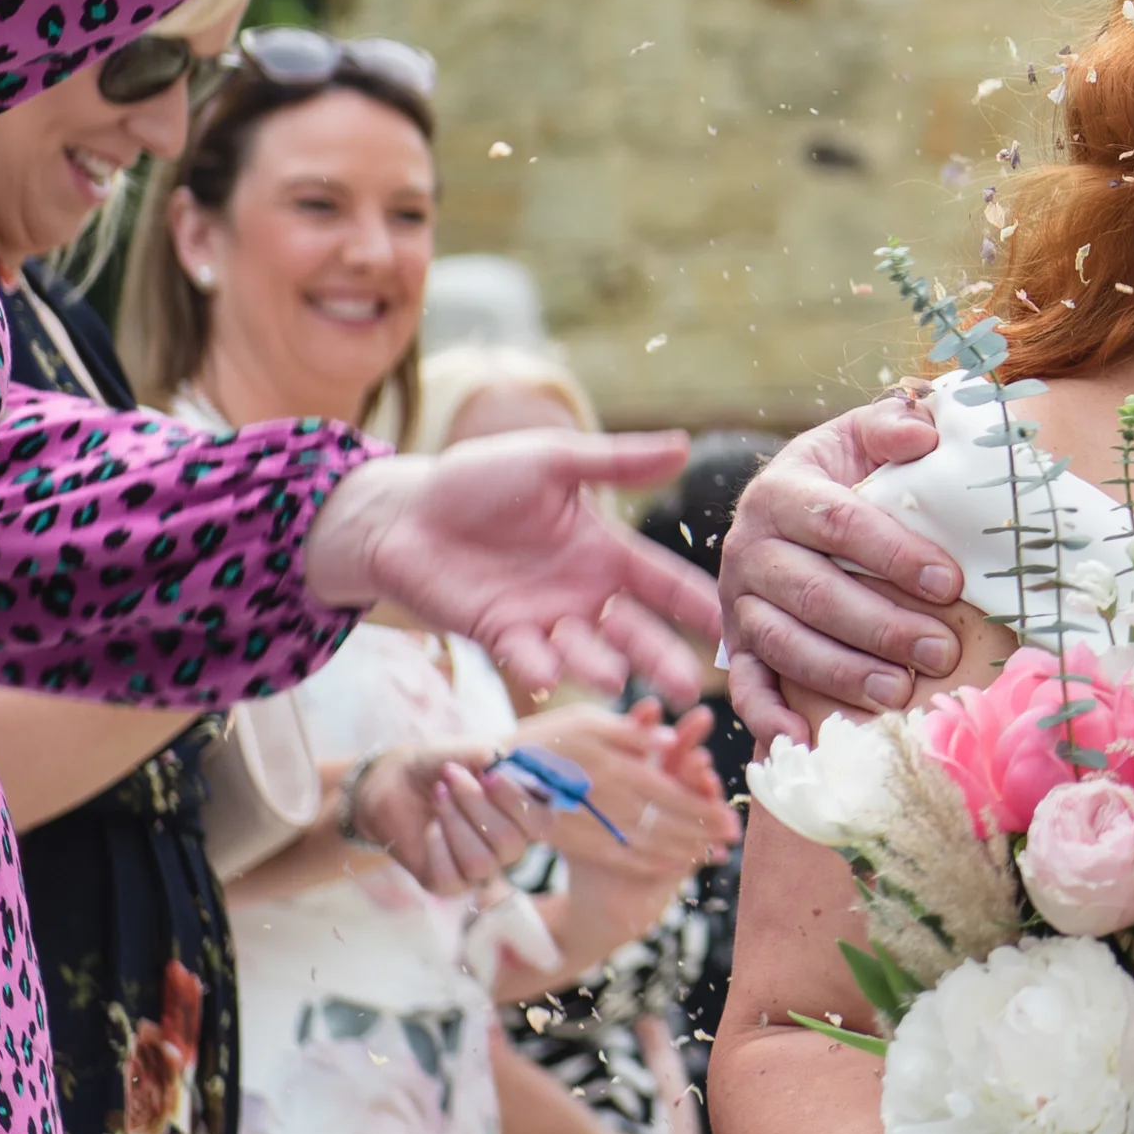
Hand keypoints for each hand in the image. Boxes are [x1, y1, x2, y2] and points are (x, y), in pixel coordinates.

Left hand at [305, 432, 716, 703]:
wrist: (403, 512)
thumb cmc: (479, 480)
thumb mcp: (553, 460)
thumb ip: (615, 461)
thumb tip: (683, 445)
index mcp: (604, 551)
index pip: (663, 582)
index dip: (695, 603)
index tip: (730, 625)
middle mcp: (582, 593)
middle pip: (634, 631)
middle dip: (661, 658)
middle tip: (687, 687)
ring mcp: (542, 618)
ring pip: (584, 652)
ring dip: (600, 667)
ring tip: (615, 678)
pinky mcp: (498, 635)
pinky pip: (527, 657)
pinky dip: (539, 667)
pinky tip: (549, 674)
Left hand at [350, 741, 552, 893]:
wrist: (393, 784)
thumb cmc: (437, 766)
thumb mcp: (459, 750)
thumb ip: (483, 753)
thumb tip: (498, 762)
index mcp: (524, 813)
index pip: (542, 822)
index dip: (518, 802)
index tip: (489, 776)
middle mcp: (510, 845)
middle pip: (509, 842)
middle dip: (475, 805)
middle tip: (449, 777)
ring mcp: (482, 867)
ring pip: (482, 863)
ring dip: (455, 823)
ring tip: (438, 797)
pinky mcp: (449, 883)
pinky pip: (451, 878)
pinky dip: (437, 848)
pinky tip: (430, 828)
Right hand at [518, 697, 739, 862]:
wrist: (493, 774)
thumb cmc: (546, 739)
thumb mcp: (586, 722)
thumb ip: (630, 733)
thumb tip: (671, 739)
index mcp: (610, 768)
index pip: (667, 793)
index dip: (700, 807)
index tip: (729, 815)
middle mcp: (603, 802)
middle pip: (662, 823)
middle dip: (700, 832)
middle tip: (731, 836)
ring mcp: (588, 826)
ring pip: (644, 844)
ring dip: (682, 850)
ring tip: (710, 852)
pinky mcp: (575, 844)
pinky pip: (618, 857)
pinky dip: (649, 863)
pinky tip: (672, 864)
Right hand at [720, 395, 963, 746]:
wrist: (786, 508)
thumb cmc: (842, 476)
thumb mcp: (860, 438)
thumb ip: (892, 425)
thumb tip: (926, 429)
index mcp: (781, 492)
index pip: (839, 522)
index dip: (894, 553)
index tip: (949, 581)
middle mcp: (749, 548)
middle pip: (815, 593)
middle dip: (882, 626)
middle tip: (941, 651)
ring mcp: (737, 602)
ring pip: (786, 643)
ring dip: (843, 674)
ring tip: (900, 692)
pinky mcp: (737, 645)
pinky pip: (747, 686)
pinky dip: (769, 717)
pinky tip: (805, 741)